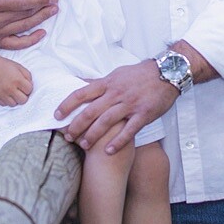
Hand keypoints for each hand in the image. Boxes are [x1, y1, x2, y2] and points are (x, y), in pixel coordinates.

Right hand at [0, 56, 32, 106]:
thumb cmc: (3, 65)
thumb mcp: (18, 66)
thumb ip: (27, 76)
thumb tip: (30, 85)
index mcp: (17, 80)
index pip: (29, 90)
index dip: (28, 88)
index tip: (25, 86)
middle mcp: (10, 88)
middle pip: (23, 100)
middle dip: (23, 95)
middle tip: (20, 91)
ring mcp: (2, 94)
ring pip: (13, 104)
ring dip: (15, 99)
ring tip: (12, 92)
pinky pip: (4, 104)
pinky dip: (6, 100)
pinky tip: (5, 93)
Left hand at [54, 60, 178, 151]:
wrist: (166, 72)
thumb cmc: (140, 74)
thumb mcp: (116, 73)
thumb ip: (99, 82)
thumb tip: (80, 83)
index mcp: (108, 83)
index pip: (81, 94)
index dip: (67, 105)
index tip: (56, 115)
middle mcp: (116, 94)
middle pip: (90, 111)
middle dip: (76, 125)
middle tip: (67, 136)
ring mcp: (130, 104)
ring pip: (106, 122)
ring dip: (93, 135)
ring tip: (83, 146)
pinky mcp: (143, 114)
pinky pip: (128, 131)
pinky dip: (117, 142)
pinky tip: (107, 151)